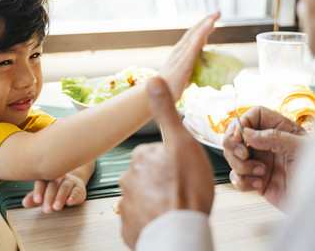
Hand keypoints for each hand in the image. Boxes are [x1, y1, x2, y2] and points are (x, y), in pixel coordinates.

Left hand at [22, 173, 86, 213]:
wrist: (71, 185)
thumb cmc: (53, 189)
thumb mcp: (42, 193)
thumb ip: (33, 198)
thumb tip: (25, 203)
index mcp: (47, 176)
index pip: (42, 181)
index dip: (39, 190)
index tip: (37, 200)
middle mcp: (59, 176)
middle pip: (53, 184)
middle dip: (49, 197)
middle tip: (46, 209)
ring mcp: (70, 181)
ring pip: (65, 187)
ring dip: (60, 197)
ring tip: (56, 207)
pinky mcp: (79, 188)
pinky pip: (77, 190)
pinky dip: (73, 196)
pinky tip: (69, 202)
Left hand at [119, 77, 213, 247]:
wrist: (179, 234)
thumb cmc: (186, 190)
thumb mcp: (181, 142)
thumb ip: (165, 112)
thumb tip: (153, 80)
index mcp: (142, 157)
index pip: (156, 155)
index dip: (172, 163)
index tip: (183, 172)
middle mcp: (129, 178)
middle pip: (150, 176)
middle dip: (163, 182)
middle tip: (182, 191)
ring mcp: (127, 204)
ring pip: (145, 197)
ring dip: (158, 201)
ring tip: (176, 208)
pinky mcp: (129, 227)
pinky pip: (141, 219)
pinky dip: (152, 219)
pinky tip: (166, 220)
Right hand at [158, 11, 219, 101]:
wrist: (152, 96)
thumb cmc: (169, 86)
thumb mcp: (184, 72)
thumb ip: (193, 66)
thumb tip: (206, 65)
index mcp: (181, 51)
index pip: (193, 35)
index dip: (203, 25)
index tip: (214, 17)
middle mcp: (179, 51)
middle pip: (193, 33)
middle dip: (205, 21)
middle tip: (217, 12)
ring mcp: (179, 58)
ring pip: (192, 40)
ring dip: (202, 28)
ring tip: (212, 19)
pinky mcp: (180, 68)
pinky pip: (188, 54)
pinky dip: (195, 44)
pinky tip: (201, 37)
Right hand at [223, 106, 305, 208]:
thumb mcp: (300, 149)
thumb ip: (274, 138)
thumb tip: (247, 133)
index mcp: (279, 130)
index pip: (252, 115)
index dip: (242, 122)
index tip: (240, 137)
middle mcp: (266, 144)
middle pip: (235, 135)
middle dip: (233, 146)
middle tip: (245, 155)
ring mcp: (259, 161)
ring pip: (232, 157)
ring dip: (240, 166)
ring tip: (261, 173)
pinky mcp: (255, 179)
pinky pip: (237, 177)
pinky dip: (243, 182)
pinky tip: (258, 184)